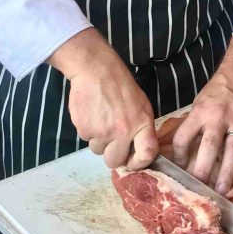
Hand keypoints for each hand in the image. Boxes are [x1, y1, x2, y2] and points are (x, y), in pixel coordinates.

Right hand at [47, 28, 157, 169]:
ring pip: (98, 151)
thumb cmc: (121, 86)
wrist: (96, 70)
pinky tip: (92, 114)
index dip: (139, 163)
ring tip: (101, 119)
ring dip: (99, 140)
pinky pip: (86, 139)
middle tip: (111, 139)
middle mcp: (123, 131)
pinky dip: (88, 130)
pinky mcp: (85, 129)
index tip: (132, 161)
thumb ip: (140, 129)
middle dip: (112, 154)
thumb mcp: (141, 105)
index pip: (147, 154)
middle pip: (115, 161)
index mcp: (142, 123)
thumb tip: (136, 152)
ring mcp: (103, 132)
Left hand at [171, 33, 232, 195]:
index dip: (179, 156)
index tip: (180, 169)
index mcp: (200, 113)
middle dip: (203, 170)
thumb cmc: (217, 91)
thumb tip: (175, 149)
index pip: (183, 137)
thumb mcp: (198, 103)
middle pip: (209, 147)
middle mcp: (218, 119)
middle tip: (199, 191)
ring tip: (222, 191)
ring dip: (228, 173)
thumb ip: (191, 126)